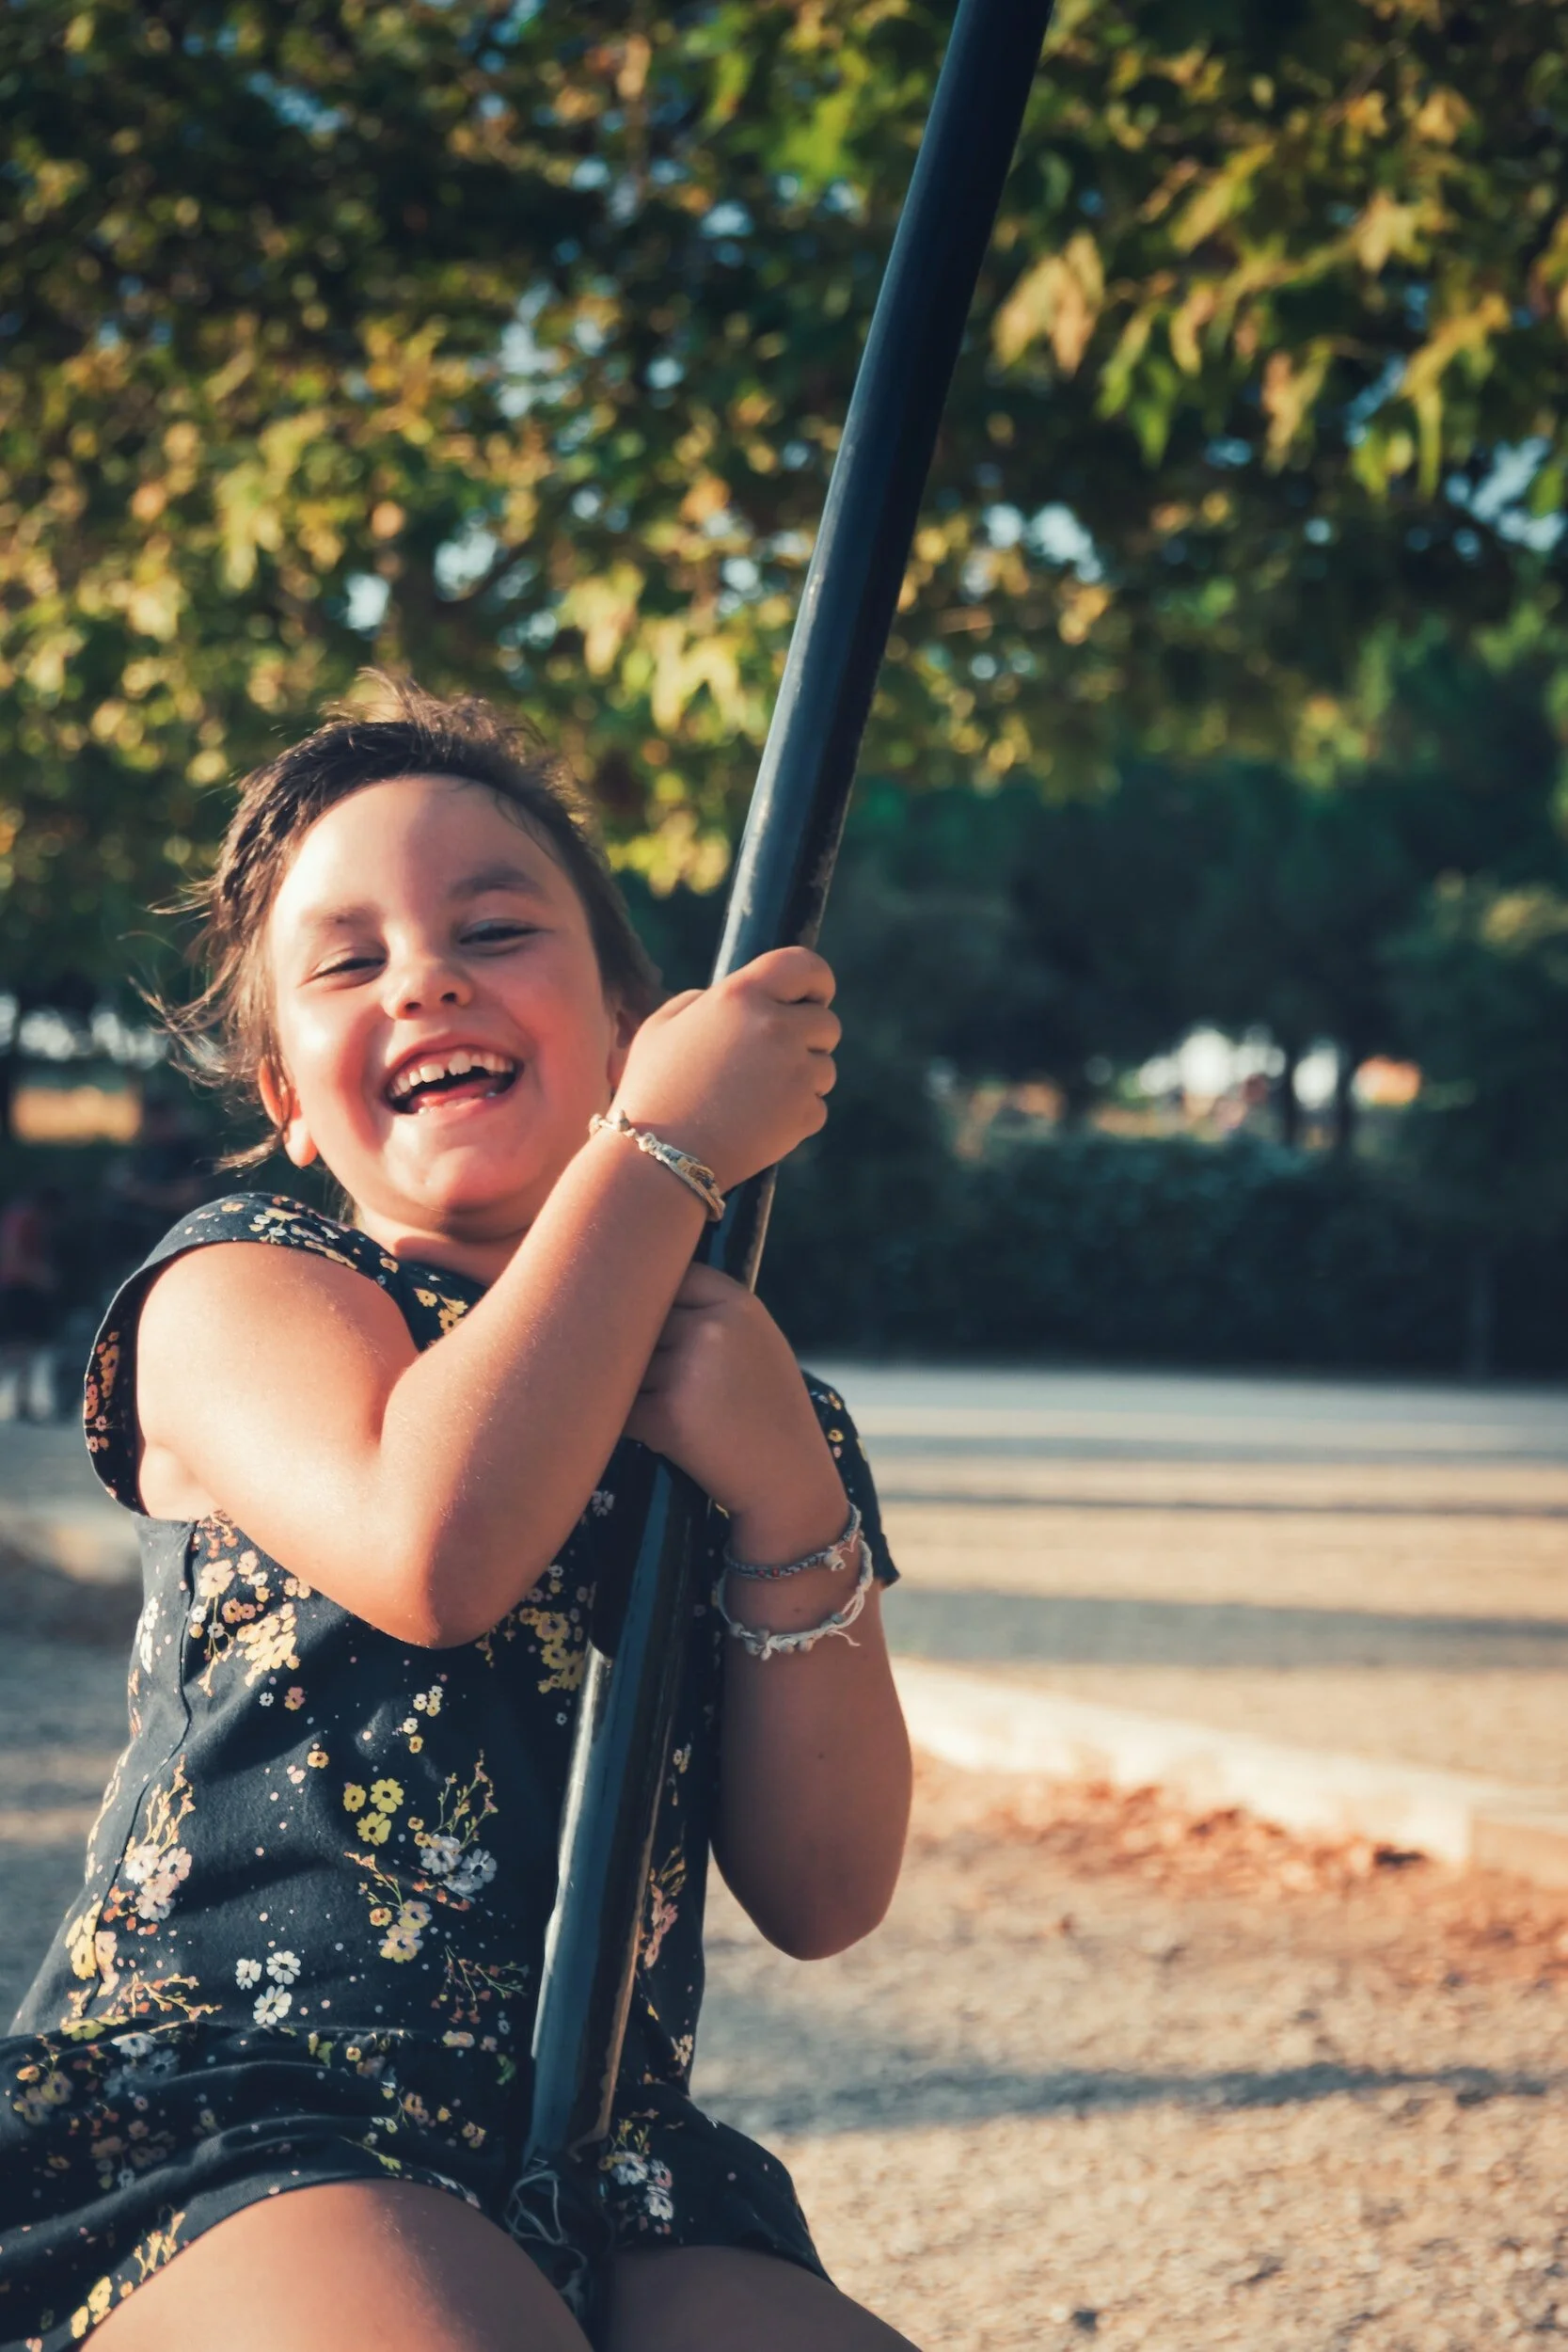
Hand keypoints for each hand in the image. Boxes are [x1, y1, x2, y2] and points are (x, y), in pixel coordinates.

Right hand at [612, 946, 838, 1191]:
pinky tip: (756, 1122)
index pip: (805, 966)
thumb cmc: (653, 1088)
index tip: (813, 997)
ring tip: (754, 1096)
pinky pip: (817, 1105)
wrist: (658, 1156)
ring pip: (825, 1067)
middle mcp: (776, 1027)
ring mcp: (796, 1072)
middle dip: (807, 1038)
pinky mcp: (804, 1113)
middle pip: (826, 1023)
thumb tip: (740, 1000)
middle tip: (772, 1059)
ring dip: (801, 1078)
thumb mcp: (663, 1027)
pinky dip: (795, 1114)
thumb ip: (704, 1001)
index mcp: (741, 996)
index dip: (816, 981)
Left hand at [623, 1264, 847, 1548]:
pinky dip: (629, 1423)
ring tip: (666, 1409)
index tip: (656, 1322)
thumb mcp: (760, 1344)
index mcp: (738, 1305)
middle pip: (640, 1320)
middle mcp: (712, 1329)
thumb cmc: (771, 1412)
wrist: (790, 1481)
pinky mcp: (666, 1416)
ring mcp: (688, 1370)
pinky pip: (621, 1408)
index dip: (657, 1299)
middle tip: (655, 1375)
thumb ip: (714, 1315)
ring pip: (626, 1365)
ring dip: (632, 1387)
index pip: (672, 1277)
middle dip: (639, 1348)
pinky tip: (658, 1433)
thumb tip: (642, 1292)